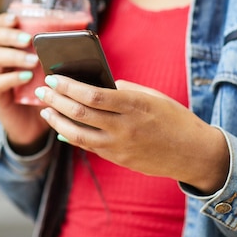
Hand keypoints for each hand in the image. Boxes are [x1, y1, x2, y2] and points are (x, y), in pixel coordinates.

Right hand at [0, 13, 49, 153]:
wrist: (35, 125)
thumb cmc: (46, 91)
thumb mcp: (53, 69)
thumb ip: (59, 53)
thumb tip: (85, 32)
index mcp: (10, 48)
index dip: (3, 20)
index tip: (16, 17)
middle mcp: (0, 60)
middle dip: (9, 35)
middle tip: (28, 39)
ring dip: (15, 55)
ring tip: (34, 60)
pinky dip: (12, 78)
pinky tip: (27, 77)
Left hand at [37, 76, 229, 193]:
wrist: (194, 153)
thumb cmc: (174, 118)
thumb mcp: (152, 96)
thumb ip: (124, 90)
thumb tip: (94, 85)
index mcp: (134, 105)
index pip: (92, 94)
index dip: (68, 86)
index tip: (53, 77)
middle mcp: (125, 127)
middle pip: (80, 113)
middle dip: (56, 100)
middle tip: (42, 90)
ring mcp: (120, 146)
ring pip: (78, 134)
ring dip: (57, 121)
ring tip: (45, 111)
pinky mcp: (119, 159)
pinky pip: (89, 147)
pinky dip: (71, 136)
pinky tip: (61, 127)